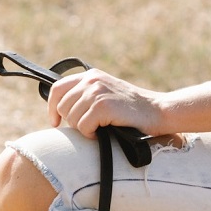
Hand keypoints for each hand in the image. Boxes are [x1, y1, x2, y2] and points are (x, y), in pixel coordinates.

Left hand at [46, 68, 168, 139]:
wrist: (158, 111)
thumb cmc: (132, 110)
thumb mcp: (107, 94)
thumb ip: (87, 95)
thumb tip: (60, 111)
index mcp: (91, 75)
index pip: (57, 88)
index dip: (52, 107)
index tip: (55, 122)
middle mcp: (91, 80)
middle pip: (63, 107)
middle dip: (72, 122)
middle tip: (90, 128)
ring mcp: (96, 92)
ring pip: (71, 118)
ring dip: (84, 128)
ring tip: (100, 128)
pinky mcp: (102, 106)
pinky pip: (82, 127)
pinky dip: (91, 134)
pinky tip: (104, 132)